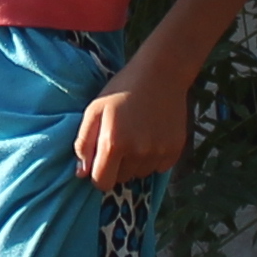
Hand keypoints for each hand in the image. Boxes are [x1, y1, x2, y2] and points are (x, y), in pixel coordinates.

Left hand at [71, 66, 190, 192]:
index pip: (102, 183)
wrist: (161, 73)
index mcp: (114, 144)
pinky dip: (153, 159)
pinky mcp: (175, 150)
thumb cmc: (122, 89)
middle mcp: (138, 153)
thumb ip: (84, 143)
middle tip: (120, 142)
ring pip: (141, 174)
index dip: (98, 175)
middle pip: (122, 179)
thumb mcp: (94, 110)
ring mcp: (159, 152)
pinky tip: (152, 137)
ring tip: (137, 137)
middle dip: (117, 167)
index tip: (100, 162)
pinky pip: (159, 168)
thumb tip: (81, 173)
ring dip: (135, 163)